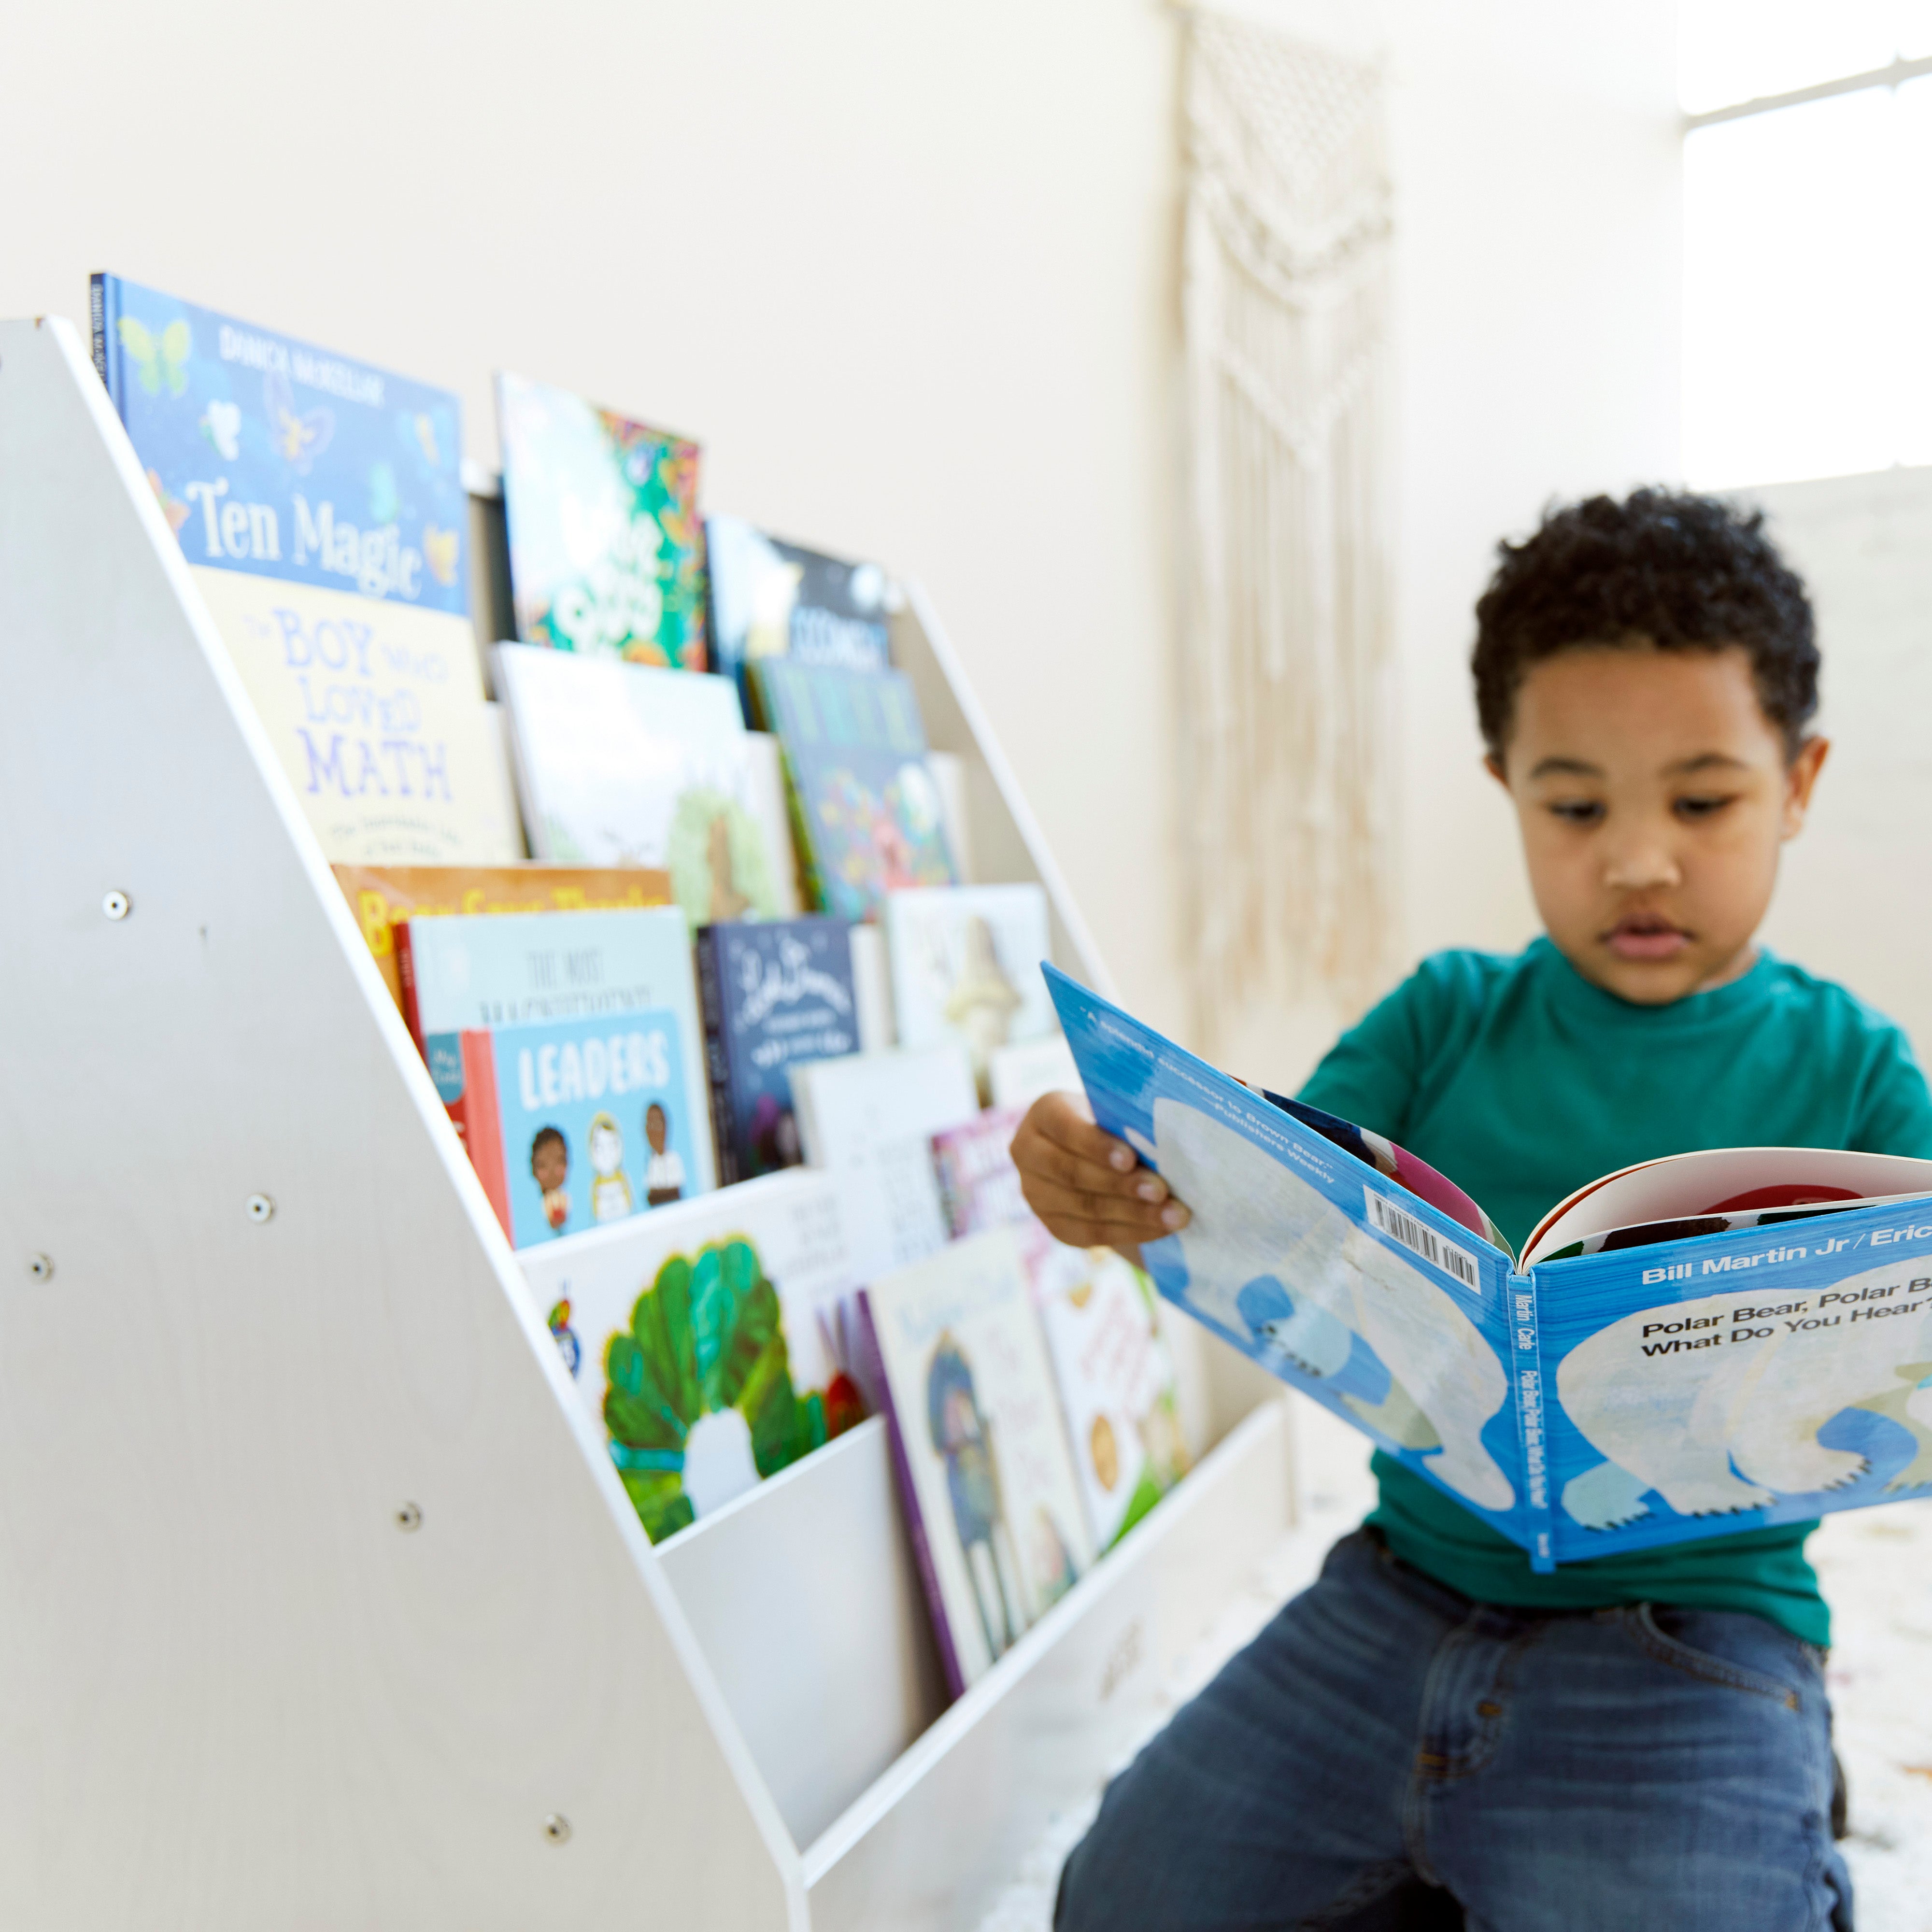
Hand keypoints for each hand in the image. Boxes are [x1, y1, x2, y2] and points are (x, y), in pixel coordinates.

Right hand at [1010, 1091, 1190, 1259]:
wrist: (1096, 1155)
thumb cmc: (1116, 1123)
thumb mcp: (1116, 1111)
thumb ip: (1133, 1118)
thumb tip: (1182, 1126)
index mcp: (1045, 1113)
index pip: (1065, 1128)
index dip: (1097, 1145)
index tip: (1131, 1158)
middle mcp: (1028, 1152)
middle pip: (1072, 1173)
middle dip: (1121, 1185)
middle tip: (1162, 1191)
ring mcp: (1036, 1193)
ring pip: (1084, 1208)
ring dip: (1134, 1214)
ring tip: (1175, 1216)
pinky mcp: (1053, 1224)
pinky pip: (1091, 1234)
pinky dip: (1130, 1232)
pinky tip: (1160, 1229)